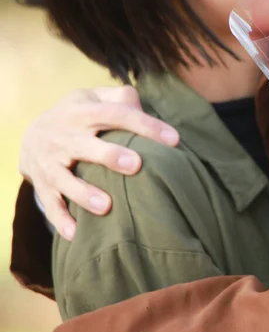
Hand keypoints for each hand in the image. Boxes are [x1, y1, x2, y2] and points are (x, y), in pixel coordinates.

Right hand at [19, 86, 179, 240]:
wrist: (32, 133)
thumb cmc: (80, 116)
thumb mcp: (95, 98)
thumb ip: (121, 99)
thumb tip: (144, 106)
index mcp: (84, 112)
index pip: (118, 114)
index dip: (146, 125)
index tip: (174, 139)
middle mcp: (65, 135)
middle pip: (87, 146)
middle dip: (110, 155)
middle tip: (136, 165)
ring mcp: (50, 161)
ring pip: (64, 178)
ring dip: (83, 193)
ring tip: (106, 207)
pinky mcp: (42, 183)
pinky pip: (49, 203)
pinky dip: (59, 219)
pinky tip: (75, 234)